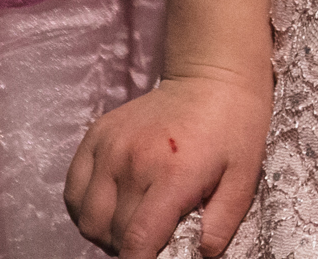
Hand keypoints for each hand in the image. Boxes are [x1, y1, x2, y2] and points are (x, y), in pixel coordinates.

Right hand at [65, 71, 268, 254]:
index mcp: (173, 174)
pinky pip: (74, 190)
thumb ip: (222, 222)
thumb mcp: (243, 176)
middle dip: (129, 246)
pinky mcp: (96, 136)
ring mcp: (109, 147)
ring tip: (133, 221)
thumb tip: (200, 254)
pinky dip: (88, 207)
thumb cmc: (234, 126)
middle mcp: (133, 161)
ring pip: (87, 218)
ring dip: (106, 231)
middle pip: (111, 233)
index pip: (137, 240)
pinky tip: (114, 202)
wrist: (213, 76)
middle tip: (152, 237)